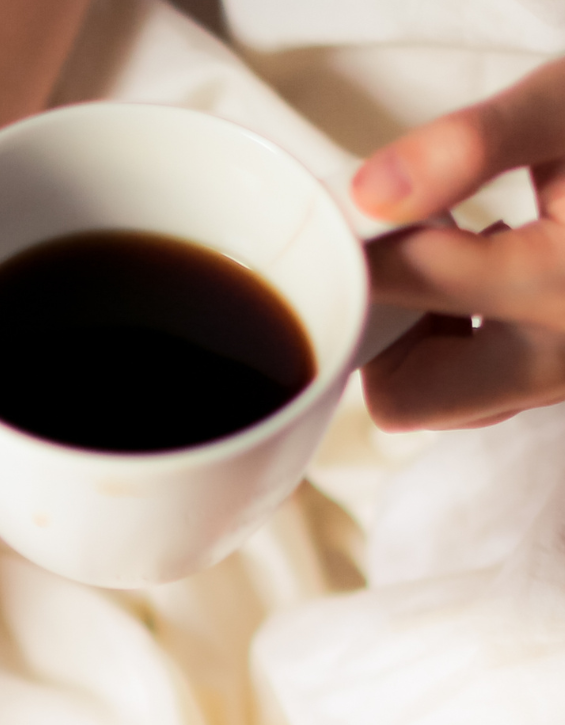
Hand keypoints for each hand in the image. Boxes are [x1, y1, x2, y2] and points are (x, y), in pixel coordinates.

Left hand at [352, 56, 564, 430]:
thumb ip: (474, 145)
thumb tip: (371, 194)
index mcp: (559, 284)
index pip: (397, 288)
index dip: (354, 247)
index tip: (355, 211)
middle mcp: (562, 357)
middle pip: (403, 399)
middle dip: (383, 330)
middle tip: (409, 250)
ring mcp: (563, 379)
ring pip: (435, 404)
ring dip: (418, 339)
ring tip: (455, 251)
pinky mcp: (561, 379)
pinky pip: (475, 392)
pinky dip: (455, 342)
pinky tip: (484, 272)